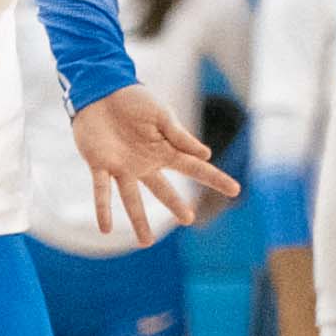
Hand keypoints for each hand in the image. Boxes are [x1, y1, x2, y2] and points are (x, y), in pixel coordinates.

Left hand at [72, 84, 236, 249]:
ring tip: (145, 244)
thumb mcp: (161, 114)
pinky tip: (105, 228)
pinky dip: (103, 209)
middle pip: (162, 189)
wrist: (100, 91)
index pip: (194, 168)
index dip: (215, 179)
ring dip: (138, 221)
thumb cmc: (133, 100)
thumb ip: (180, 136)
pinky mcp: (100, 165)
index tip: (235, 190)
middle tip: (188, 219)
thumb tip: (206, 155)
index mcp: (164, 150)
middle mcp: (145, 163)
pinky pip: (102, 191)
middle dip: (175, 205)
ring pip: (132, 199)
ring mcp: (122, 167)